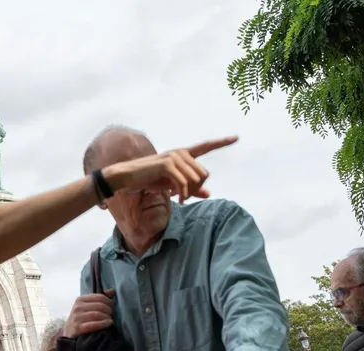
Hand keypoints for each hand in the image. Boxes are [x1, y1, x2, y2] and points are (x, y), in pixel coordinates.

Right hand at [62, 289, 115, 337]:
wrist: (69, 332)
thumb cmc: (81, 318)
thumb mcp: (87, 306)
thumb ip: (100, 298)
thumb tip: (112, 291)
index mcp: (80, 299)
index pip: (100, 297)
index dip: (109, 302)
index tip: (112, 307)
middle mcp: (78, 307)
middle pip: (100, 306)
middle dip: (109, 310)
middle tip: (112, 315)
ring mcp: (77, 318)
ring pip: (97, 315)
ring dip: (107, 317)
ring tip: (111, 320)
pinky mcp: (78, 328)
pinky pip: (94, 325)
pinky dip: (103, 324)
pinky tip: (108, 324)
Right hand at [102, 136, 236, 203]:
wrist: (127, 177)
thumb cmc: (149, 180)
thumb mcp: (172, 185)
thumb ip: (191, 188)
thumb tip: (209, 193)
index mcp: (183, 155)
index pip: (205, 147)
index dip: (222, 142)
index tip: (236, 138)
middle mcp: (180, 152)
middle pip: (204, 174)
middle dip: (197, 188)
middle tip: (184, 196)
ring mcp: (174, 156)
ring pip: (196, 179)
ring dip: (189, 192)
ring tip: (179, 197)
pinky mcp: (167, 164)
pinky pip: (184, 182)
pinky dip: (184, 194)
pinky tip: (179, 199)